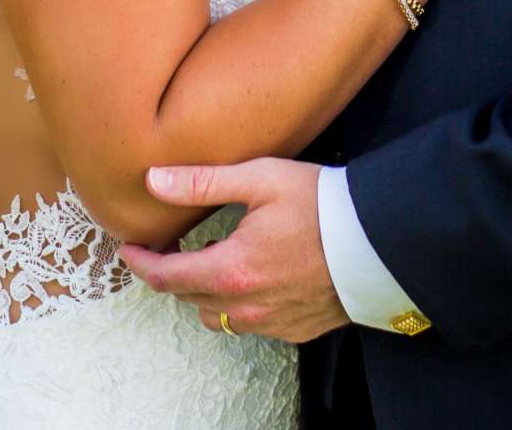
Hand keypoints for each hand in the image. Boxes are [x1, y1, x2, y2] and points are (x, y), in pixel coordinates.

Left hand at [118, 158, 347, 343]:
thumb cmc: (323, 204)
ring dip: (204, 290)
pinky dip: (238, 302)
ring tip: (215, 255)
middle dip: (170, 272)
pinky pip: (249, 323)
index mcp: (231, 270)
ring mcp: (270, 324)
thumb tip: (153, 180)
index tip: (130, 248)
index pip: (166, 277)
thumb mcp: (260, 179)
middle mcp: (246, 307)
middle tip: (169, 244)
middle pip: (187, 297)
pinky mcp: (294, 331)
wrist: (382, 242)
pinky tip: (252, 273)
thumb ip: (202, 183)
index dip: (141, 263)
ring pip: (216, 316)